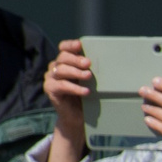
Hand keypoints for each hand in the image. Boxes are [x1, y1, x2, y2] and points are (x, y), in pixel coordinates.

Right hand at [42, 40, 92, 161]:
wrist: (78, 117)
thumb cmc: (87, 96)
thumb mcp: (91, 81)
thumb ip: (93, 71)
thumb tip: (111, 62)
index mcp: (65, 61)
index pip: (64, 48)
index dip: (71, 45)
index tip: (80, 45)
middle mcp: (56, 67)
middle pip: (63, 57)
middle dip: (76, 59)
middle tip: (88, 63)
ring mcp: (51, 78)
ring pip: (61, 70)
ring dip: (76, 72)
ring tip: (89, 76)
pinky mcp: (50, 89)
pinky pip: (61, 85)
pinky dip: (74, 88)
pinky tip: (86, 91)